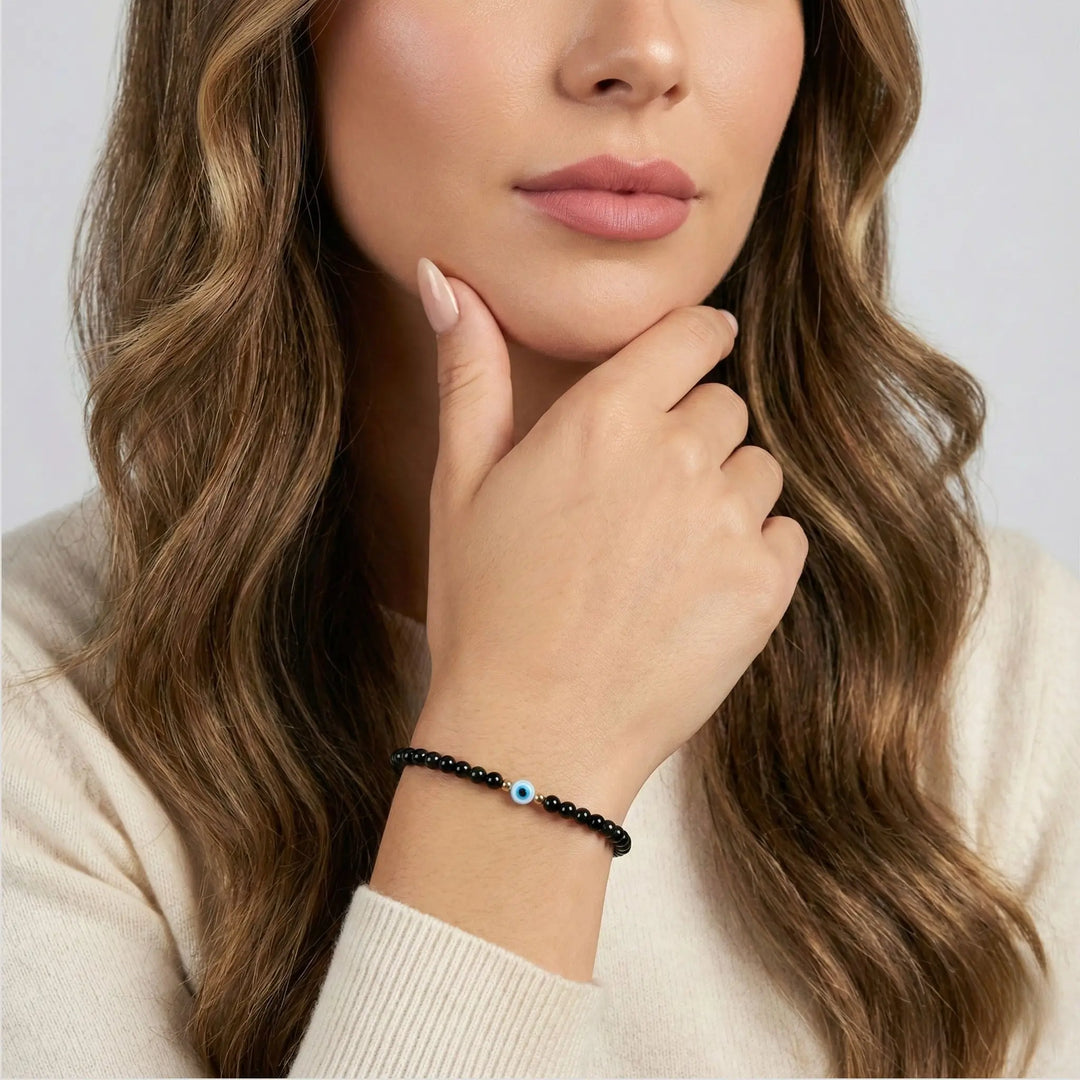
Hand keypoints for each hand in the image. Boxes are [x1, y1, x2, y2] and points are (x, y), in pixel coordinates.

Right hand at [416, 257, 807, 803]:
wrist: (531, 733)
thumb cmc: (485, 608)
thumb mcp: (459, 482)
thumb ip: (470, 370)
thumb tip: (442, 275)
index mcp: (603, 417)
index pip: (695, 333)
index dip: (693, 344)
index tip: (685, 364)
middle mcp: (677, 455)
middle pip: (724, 405)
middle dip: (692, 435)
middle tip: (639, 501)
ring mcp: (727, 522)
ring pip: (758, 470)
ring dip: (722, 496)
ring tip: (661, 557)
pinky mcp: (764, 587)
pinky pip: (785, 536)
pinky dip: (752, 554)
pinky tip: (693, 593)